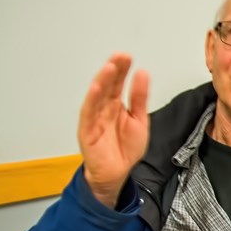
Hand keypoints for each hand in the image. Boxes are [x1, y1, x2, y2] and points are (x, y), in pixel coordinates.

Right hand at [77, 53, 150, 207]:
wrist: (117, 174)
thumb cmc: (125, 149)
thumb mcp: (140, 120)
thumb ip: (140, 98)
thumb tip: (143, 74)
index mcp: (116, 105)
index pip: (118, 83)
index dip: (122, 69)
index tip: (128, 56)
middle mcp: (104, 109)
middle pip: (107, 86)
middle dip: (114, 70)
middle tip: (120, 56)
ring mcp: (94, 118)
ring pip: (97, 96)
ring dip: (103, 81)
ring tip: (110, 67)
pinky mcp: (87, 130)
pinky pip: (88, 113)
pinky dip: (92, 100)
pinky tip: (96, 88)